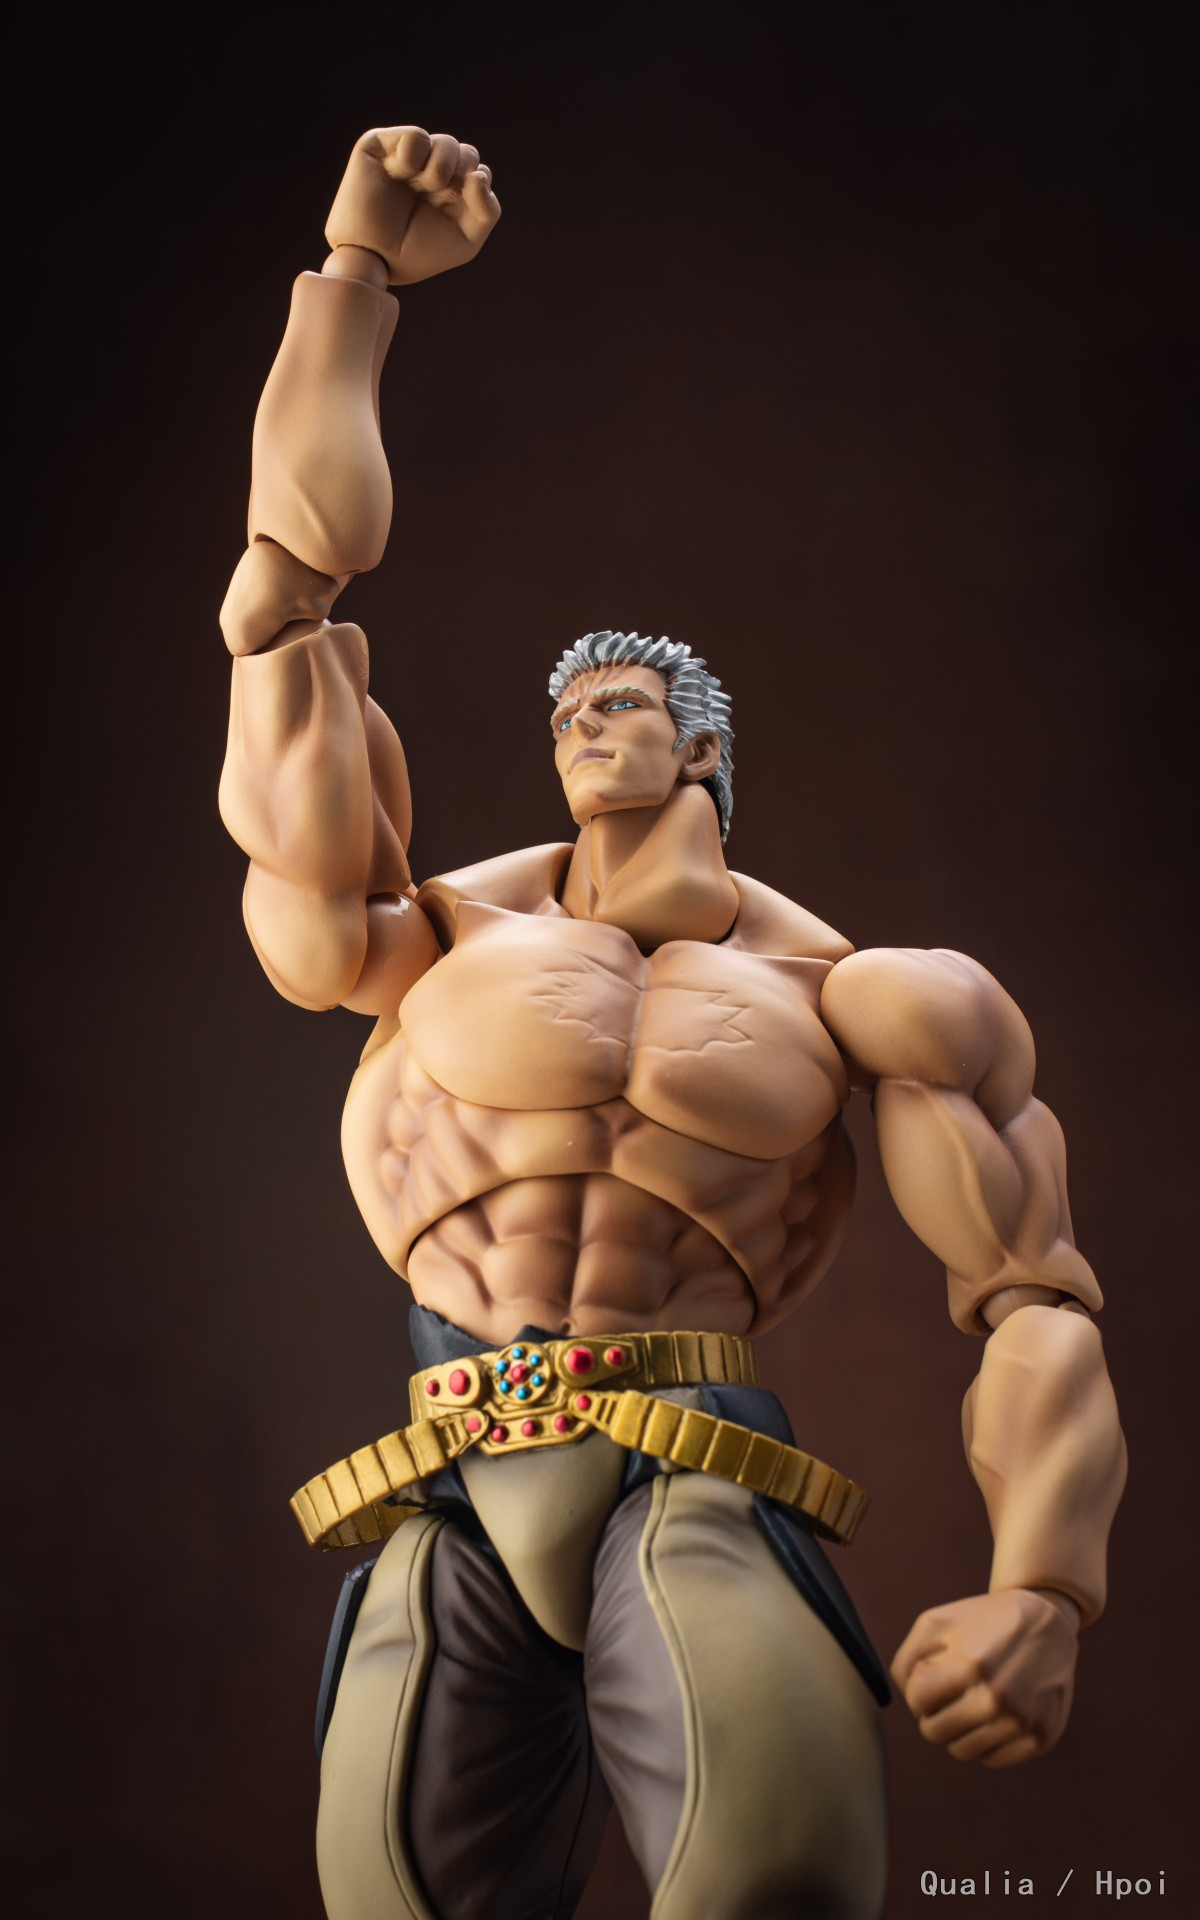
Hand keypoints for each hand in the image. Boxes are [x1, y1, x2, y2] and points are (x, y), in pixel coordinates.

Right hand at [324, 126, 499, 284]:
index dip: (474, 188)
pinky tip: (399, 174)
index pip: (478, 172)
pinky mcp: (382, 146)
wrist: (374, 255)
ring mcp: (407, 158)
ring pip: (447, 142)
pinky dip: (413, 157)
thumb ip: (488, 210)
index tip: (455, 208)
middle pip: (467, 153)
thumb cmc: (416, 254)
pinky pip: (416, 136)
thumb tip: (480, 173)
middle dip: (462, 173)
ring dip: (441, 167)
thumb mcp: (466, 241)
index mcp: (448, 193)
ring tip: (420, 186)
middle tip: (440, 194)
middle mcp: (428, 172)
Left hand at [890, 1588, 1078, 1766]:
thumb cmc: (983, 1622)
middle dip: (934, 1712)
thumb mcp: (937, 1622)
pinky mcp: (1041, 1737)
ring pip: (962, 1751)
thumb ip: (906, 1660)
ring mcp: (1021, 1721)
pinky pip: (993, 1759)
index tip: (934, 1676)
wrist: (1048, 1622)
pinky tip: (994, 1714)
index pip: (917, 1701)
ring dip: (959, 1730)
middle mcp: (997, 1698)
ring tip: (971, 1701)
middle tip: (952, 1692)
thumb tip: (908, 1701)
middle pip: (934, 1732)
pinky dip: (986, 1742)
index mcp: (969, 1665)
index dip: (919, 1688)